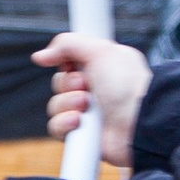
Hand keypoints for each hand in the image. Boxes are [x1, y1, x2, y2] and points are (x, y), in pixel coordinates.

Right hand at [34, 32, 150, 168]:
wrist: (138, 121)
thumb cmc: (129, 86)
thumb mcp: (100, 50)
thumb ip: (68, 44)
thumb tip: (41, 55)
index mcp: (99, 67)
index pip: (68, 62)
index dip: (66, 63)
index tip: (72, 63)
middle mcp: (93, 90)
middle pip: (59, 83)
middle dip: (67, 84)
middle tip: (85, 86)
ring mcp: (87, 113)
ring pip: (55, 106)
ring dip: (67, 104)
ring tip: (86, 105)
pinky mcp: (82, 134)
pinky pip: (56, 127)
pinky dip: (64, 123)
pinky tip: (79, 121)